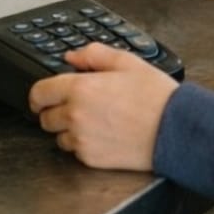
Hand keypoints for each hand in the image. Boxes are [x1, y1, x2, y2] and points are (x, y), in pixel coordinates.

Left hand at [28, 43, 178, 169]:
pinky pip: (75, 152)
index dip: (39, 94)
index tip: (44, 96)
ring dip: (69, 130)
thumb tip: (72, 56)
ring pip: (59, 137)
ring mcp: (82, 140)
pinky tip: (103, 135)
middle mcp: (75, 116)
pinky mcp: (91, 159)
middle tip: (74, 106)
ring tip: (94, 121)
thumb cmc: (155, 96)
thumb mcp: (128, 62)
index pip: (39, 93)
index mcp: (81, 88)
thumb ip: (94, 55)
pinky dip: (83, 144)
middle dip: (55, 111)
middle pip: (45, 118)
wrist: (174, 129)